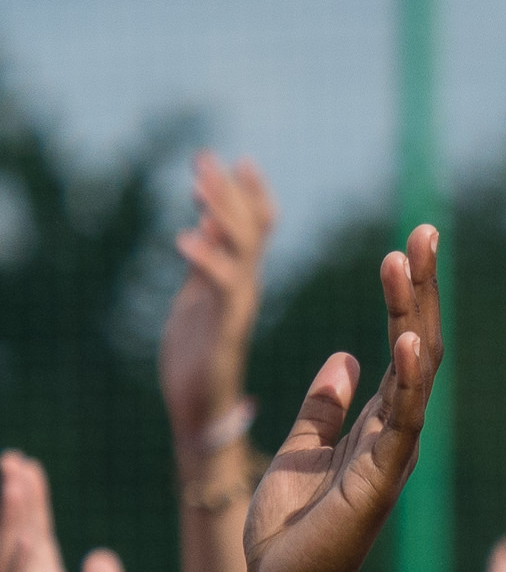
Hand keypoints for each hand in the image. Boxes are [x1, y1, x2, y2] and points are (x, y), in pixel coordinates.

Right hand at [0, 457, 139, 571]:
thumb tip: (100, 556)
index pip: (35, 537)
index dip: (30, 503)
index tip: (26, 465)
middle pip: (18, 542)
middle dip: (14, 503)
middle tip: (14, 462)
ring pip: (9, 566)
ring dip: (10, 526)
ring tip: (15, 486)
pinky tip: (26, 545)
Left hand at [158, 152, 276, 451]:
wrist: (203, 414)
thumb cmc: (197, 362)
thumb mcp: (197, 301)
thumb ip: (205, 264)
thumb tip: (204, 221)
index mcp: (239, 284)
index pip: (254, 231)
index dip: (250, 196)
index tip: (242, 161)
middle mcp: (245, 291)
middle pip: (246, 232)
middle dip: (229, 194)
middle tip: (209, 158)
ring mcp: (235, 310)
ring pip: (237, 254)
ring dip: (221, 217)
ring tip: (199, 184)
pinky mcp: (221, 331)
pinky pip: (219, 289)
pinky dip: (206, 262)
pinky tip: (184, 239)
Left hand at [243, 226, 444, 571]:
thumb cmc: (289, 531)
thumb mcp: (298, 451)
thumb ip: (323, 407)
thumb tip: (342, 358)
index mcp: (376, 423)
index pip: (399, 346)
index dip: (405, 296)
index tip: (409, 245)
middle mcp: (395, 432)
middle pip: (420, 345)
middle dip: (421, 288)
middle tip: (425, 230)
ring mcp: (393, 454)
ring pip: (417, 371)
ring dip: (414, 312)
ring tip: (410, 258)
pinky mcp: (378, 479)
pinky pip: (401, 423)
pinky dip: (409, 381)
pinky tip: (410, 340)